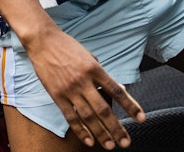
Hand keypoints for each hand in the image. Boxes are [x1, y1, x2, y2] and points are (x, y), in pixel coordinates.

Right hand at [24, 25, 143, 148]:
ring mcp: (70, 89)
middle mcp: (83, 81)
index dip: (130, 106)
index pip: (117, 91)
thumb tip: (119, 89)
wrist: (43, 41)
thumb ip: (102, 74)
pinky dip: (80, 130)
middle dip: (116, 128)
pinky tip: (89, 140)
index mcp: (94, 69)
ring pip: (88, 116)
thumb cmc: (67, 46)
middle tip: (125, 142)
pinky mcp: (57, 95)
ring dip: (101, 133)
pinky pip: (71, 116)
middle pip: (104, 109)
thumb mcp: (90, 56)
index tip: (141, 118)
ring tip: (110, 145)